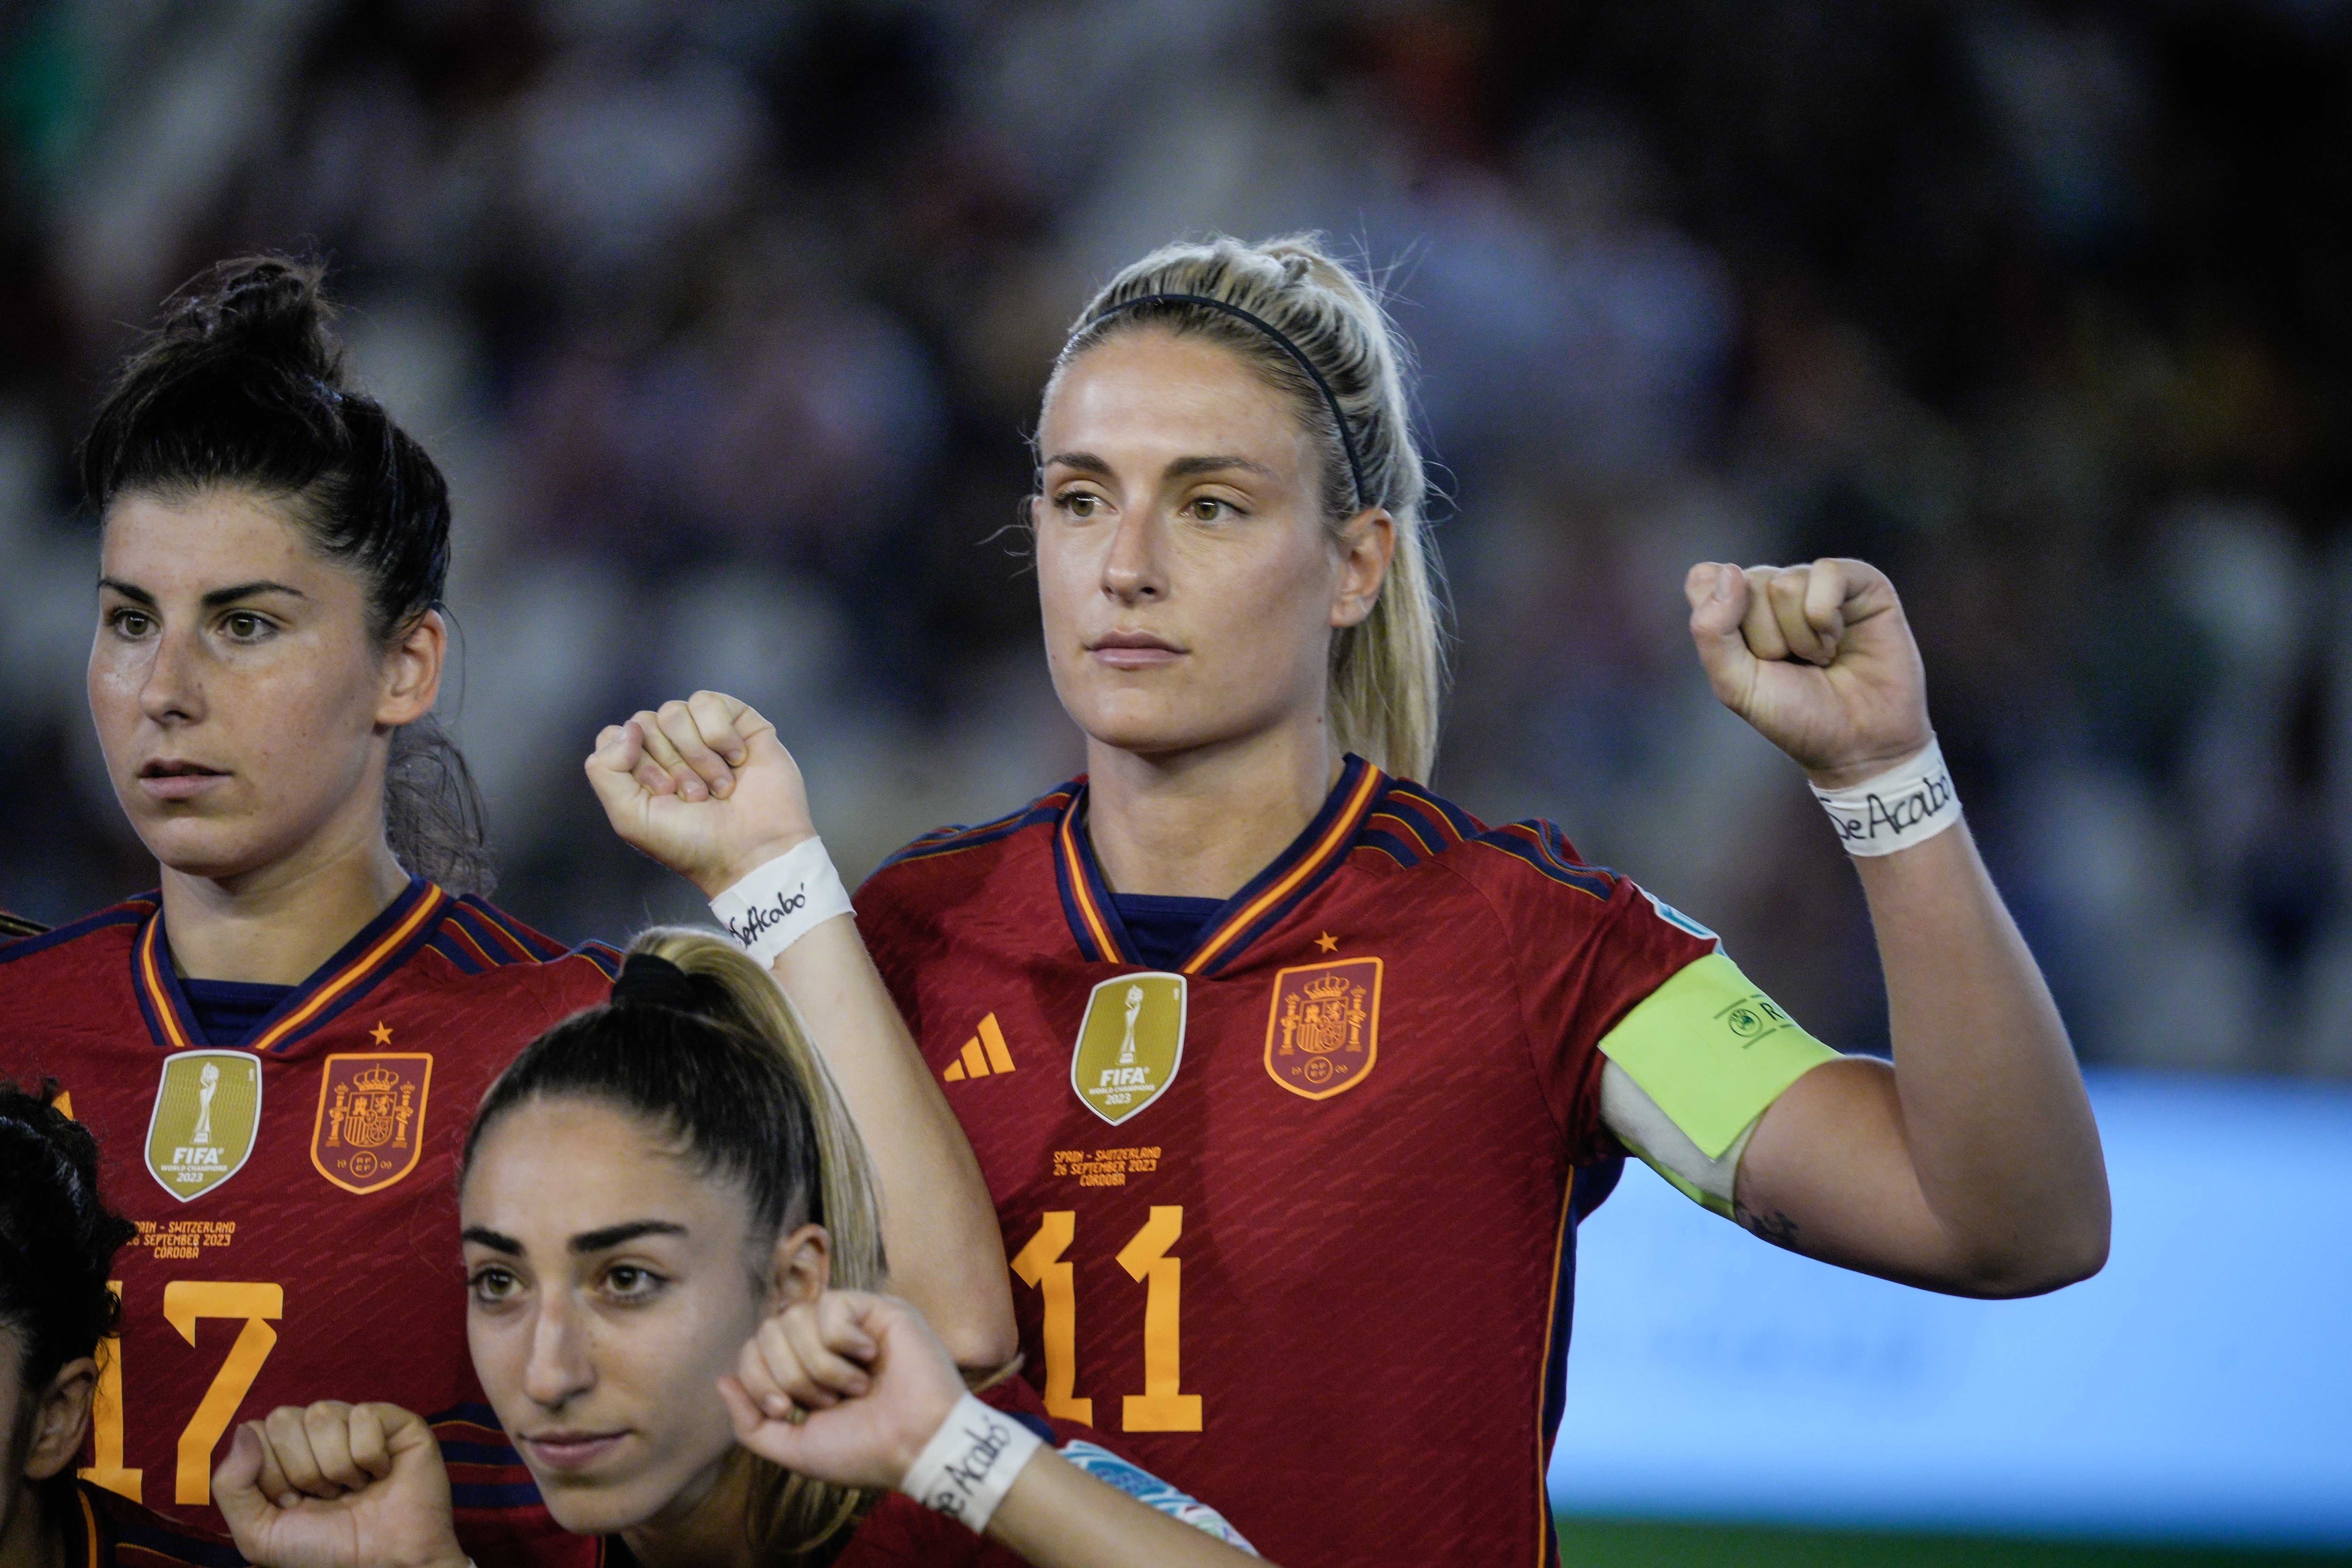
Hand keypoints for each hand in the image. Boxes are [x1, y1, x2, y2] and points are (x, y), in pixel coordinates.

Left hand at [212, 1402, 464, 1567]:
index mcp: (284, 1453)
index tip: (291, 1503)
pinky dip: (370, 1457)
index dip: (270, 1472)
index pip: (256, 1430)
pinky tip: (380, 1475)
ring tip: (354, 1489)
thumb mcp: (259, 1533)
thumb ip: (232, 1485)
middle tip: (325, 1498)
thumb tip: (244, 1429)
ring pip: (322, 1415)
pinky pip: (364, 1416)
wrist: (383, 1566)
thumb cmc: (323, 1552)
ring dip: (336, 1467)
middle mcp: (317, 1433)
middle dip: (301, 1470)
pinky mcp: (396, 1422)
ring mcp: (356, 1423)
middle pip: (284, 1419)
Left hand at [585, 691, 816, 897]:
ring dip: (697, 755)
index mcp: (641, 769)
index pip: (616, 736)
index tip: (663, 793)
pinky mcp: (737, 722)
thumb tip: (628, 727)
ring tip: (719, 787)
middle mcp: (670, 748)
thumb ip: (605, 769)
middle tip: (695, 797)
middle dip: (670, 763)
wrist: (754, 850)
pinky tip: (737, 760)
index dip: (634, 761)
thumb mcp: (630, 816)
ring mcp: (703, 733)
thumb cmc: (694, 842)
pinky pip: (708, 702)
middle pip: (644, 722)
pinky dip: (720, 734)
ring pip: (674, 710)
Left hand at [717, 1290, 965, 1491]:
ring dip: (821, 1366)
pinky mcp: (876, 1307)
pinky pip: (830, 1306)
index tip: (788, 1410)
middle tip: (829, 1402)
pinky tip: (871, 1359)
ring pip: (795, 1318)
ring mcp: (849, 1322)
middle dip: (792, 1376)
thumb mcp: (795, 1448)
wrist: (915, 1447)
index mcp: (802, 1370)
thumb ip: (751, 1423)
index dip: (759, 1379)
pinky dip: (844, 1342)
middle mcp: (822, 1341)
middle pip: (768, 1331)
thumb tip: (722, 1382)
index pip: (753, 1350)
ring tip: (855, 1387)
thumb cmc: (863, 1452)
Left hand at [1686, 558, 1932, 790]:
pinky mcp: (1859, 580)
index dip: (1719, 617)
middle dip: (1767, 640)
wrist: (1860, 743)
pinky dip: (1827, 619)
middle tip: (1793, 665)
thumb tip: (1729, 571)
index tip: (1747, 657)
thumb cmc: (1795, 715)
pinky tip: (1839, 641)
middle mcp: (1773, 588)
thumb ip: (1712, 631)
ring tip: (1821, 659)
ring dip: (1802, 638)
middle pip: (1746, 584)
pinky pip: (1827, 573)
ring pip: (1785, 584)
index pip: (1704, 579)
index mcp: (1736, 608)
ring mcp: (1815, 581)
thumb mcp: (1736, 684)